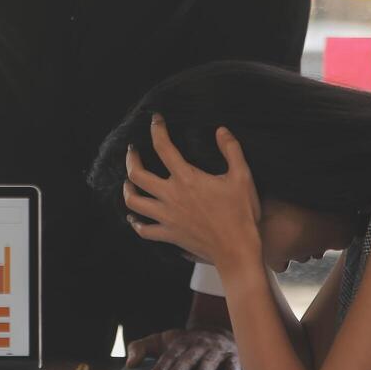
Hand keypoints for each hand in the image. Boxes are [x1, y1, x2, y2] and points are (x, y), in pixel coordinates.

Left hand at [123, 117, 262, 274]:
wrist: (236, 249)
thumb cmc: (241, 213)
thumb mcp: (242, 176)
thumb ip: (231, 150)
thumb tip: (221, 130)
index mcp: (186, 178)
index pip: (163, 147)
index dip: (157, 130)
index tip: (155, 120)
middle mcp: (170, 196)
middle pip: (137, 175)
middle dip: (131, 159)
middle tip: (133, 151)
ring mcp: (166, 217)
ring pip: (134, 203)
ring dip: (128, 190)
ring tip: (129, 182)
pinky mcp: (168, 235)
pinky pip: (143, 230)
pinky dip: (135, 223)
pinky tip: (133, 218)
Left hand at [126, 329, 240, 369]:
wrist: (215, 328)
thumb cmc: (185, 341)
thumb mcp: (160, 341)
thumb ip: (140, 348)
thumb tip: (129, 363)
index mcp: (179, 343)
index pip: (168, 355)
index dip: (161, 366)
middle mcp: (197, 346)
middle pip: (187, 358)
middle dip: (179, 369)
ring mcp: (216, 350)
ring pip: (210, 360)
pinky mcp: (233, 355)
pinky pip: (235, 362)